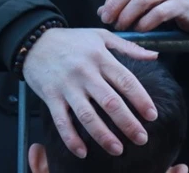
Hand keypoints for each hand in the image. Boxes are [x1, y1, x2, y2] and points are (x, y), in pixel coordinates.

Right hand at [22, 28, 158, 158]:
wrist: (34, 41)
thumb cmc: (71, 39)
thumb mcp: (101, 36)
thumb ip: (128, 47)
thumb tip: (154, 56)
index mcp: (101, 57)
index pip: (125, 80)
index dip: (141, 99)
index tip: (152, 115)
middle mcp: (85, 73)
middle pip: (110, 102)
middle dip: (128, 123)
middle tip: (141, 138)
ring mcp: (67, 86)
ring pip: (87, 116)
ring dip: (104, 135)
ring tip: (118, 149)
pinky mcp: (50, 96)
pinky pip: (62, 121)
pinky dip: (71, 139)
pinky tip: (82, 152)